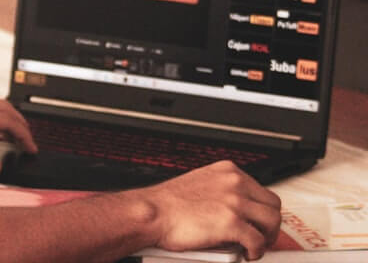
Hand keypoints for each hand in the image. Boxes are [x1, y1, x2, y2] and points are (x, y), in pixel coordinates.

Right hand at [133, 160, 281, 260]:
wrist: (151, 213)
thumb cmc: (167, 204)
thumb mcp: (199, 184)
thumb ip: (220, 191)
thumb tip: (235, 209)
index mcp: (226, 171)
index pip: (260, 189)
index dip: (260, 209)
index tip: (257, 220)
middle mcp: (234, 183)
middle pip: (273, 205)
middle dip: (269, 224)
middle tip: (261, 235)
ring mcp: (235, 202)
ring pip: (272, 222)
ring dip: (266, 237)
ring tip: (254, 246)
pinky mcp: (232, 223)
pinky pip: (258, 241)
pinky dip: (256, 251)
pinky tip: (246, 253)